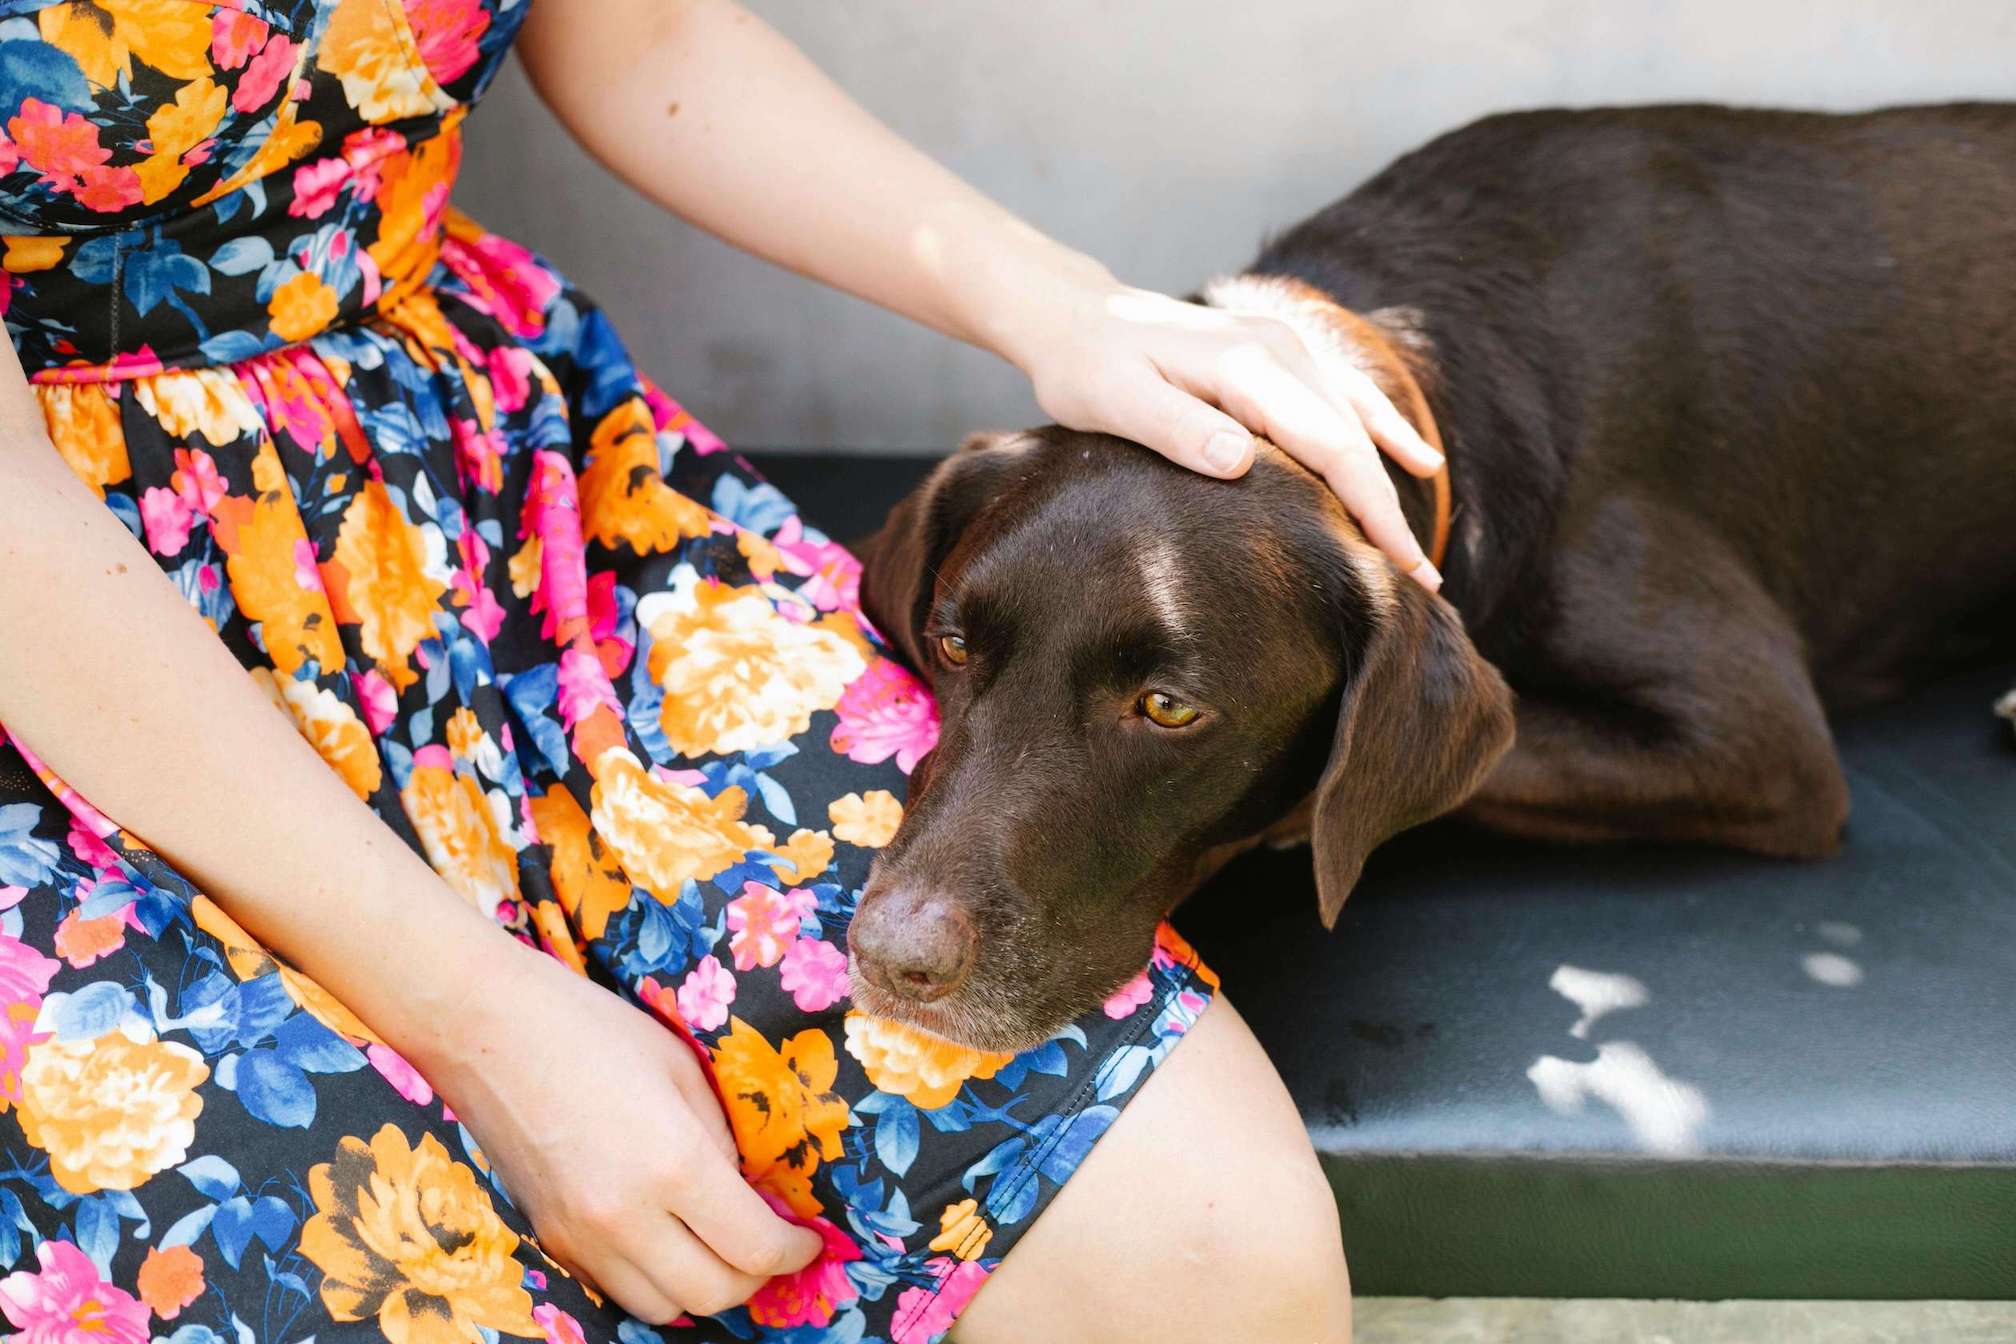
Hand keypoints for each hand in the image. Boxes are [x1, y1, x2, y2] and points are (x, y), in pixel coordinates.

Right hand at [411, 940, 821, 1321]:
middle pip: (714, 1294)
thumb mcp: (682, 1069)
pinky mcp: (550, 1237)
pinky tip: (669, 1242)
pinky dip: (655, 1280)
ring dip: (705, 1289)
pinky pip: (617, 1289)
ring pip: (663, 1308)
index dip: (795, 1253)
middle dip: (759, 1278)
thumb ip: (721, 1138)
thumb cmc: (591, 1028)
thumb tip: (745, 1189)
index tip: (811, 1241)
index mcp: (672, 1164)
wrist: (484, 1027)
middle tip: (775, 1246)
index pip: (754, 1248)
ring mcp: (580, 1236)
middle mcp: (625, 1217)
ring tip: (723, 1249)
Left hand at [993, 265, 1446, 588]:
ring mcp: (1284, 347)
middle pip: (1354, 439)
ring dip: (1393, 480)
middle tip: (1422, 582)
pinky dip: (1383, 430)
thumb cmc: (1085, 367)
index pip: (1330, 446)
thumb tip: (1242, 460)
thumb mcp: (1115, 400)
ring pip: (1357, 420)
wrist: (1072, 316)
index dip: (1370, 507)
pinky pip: (1344, 397)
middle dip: (1389, 511)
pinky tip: (1419, 460)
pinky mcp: (1278, 354)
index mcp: (1248, 368)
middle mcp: (1280, 350)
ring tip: (1418, 548)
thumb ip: (1178, 428)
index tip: (1398, 563)